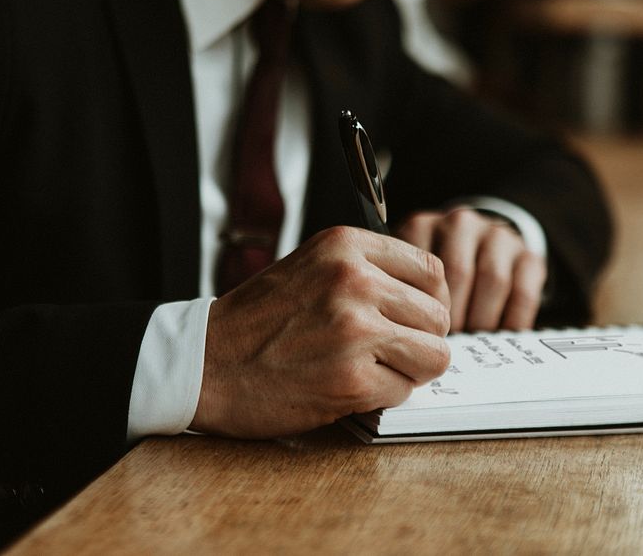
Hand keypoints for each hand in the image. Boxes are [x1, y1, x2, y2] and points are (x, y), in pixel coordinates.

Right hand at [190, 226, 450, 438]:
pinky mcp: (351, 379)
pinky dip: (383, 396)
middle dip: (422, 340)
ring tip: (375, 369)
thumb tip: (429, 296)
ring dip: (410, 370)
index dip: (431, 301)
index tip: (415, 318)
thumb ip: (366, 270)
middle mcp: (354, 280)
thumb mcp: (311, 265)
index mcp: (345, 246)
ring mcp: (355, 330)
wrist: (203, 363)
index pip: (431, 270)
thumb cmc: (257, 320)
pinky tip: (349, 387)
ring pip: (434, 355)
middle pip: (438, 316)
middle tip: (392, 351)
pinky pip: (404, 391)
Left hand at [396, 208, 546, 332]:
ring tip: (471, 342)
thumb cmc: (434, 273)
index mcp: (423, 226)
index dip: (423, 307)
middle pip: (458, 273)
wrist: (482, 249)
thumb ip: (402, 292)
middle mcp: (461, 223)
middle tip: (446, 345)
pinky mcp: (529, 255)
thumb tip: (406, 335)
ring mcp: (498, 235)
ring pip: (493, 281)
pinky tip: (500, 336)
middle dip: (452, 317)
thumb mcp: (408, 273)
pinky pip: (523, 293)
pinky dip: (512, 321)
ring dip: (481, 320)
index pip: (420, 267)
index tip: (422, 333)